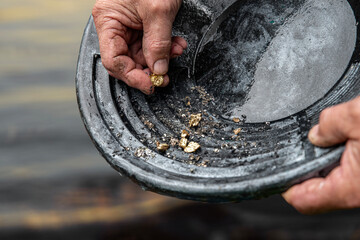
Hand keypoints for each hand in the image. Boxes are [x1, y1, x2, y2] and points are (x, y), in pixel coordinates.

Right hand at [92, 0, 186, 93]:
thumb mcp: (158, 11)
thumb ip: (158, 43)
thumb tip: (158, 69)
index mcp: (108, 20)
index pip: (114, 61)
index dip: (132, 77)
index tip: (151, 85)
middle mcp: (115, 25)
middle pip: (126, 61)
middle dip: (147, 70)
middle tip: (163, 78)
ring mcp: (128, 26)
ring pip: (141, 55)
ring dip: (160, 59)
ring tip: (176, 52)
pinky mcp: (141, 25)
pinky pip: (150, 45)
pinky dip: (164, 49)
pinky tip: (175, 46)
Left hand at [283, 96, 359, 213]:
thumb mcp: (359, 116)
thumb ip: (329, 125)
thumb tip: (317, 133)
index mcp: (350, 187)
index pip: (303, 199)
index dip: (284, 186)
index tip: (277, 169)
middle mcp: (359, 192)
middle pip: (317, 189)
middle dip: (307, 166)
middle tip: (302, 143)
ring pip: (336, 178)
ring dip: (327, 158)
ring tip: (330, 135)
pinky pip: (352, 170)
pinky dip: (344, 154)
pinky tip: (348, 135)